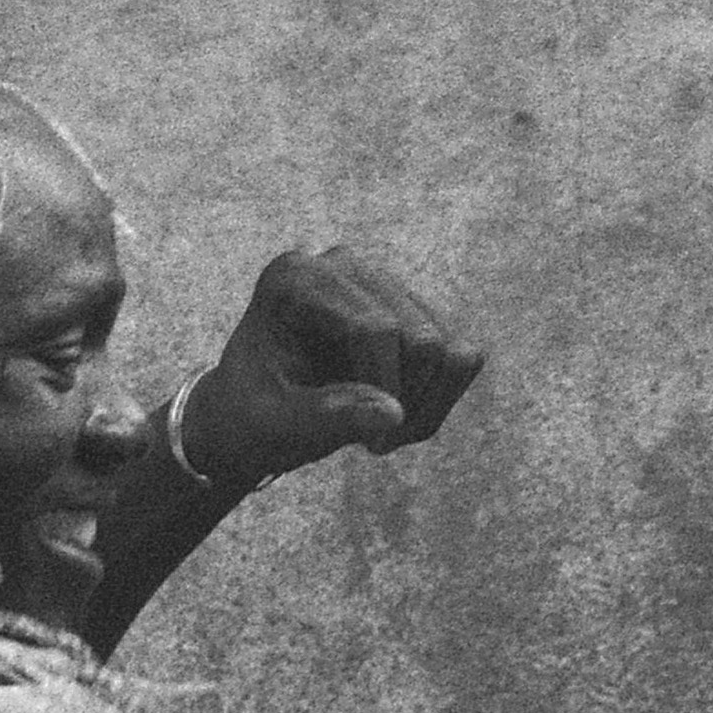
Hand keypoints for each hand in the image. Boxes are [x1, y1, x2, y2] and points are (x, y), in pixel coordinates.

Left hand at [179, 246, 486, 486]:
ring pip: (451, 351)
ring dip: (426, 409)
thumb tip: (393, 415)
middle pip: (420, 339)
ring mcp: (383, 284)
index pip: (373, 328)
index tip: (370, 445)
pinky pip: (463, 359)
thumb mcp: (273, 424)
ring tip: (382, 438)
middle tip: (375, 446)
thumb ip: (324, 417)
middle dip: (405, 404)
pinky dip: (440, 402)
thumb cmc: (250, 417)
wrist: (251, 416)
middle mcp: (344, 266)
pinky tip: (396, 419)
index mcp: (296, 279)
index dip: (383, 390)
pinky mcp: (413, 311)